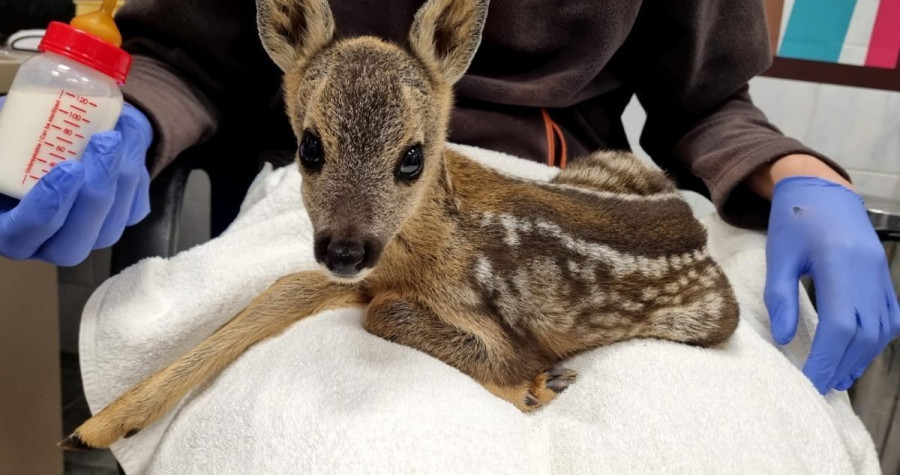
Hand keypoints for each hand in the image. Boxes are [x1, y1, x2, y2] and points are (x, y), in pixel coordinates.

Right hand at [0, 98, 151, 265]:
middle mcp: (46, 243)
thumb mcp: (5, 133)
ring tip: (119, 130)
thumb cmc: (19, 132)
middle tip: (105, 143)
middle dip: (95, 194)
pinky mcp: (120, 222)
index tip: (69, 168)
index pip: (20, 236)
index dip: (46, 208)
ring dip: (123, 175)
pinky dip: (137, 170)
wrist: (65, 123)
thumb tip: (3, 121)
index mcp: (7, 227)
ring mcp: (87, 236)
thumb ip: (7, 138)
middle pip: (73, 246)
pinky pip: (134, 209)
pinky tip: (129, 135)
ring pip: (111, 226)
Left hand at [764, 176, 899, 393]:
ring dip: (861, 357)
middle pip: (865, 332)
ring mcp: (880, 273)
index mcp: (840, 263)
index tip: (810, 381)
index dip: (827, 357)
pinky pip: (889, 316)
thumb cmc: (794, 220)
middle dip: (843, 364)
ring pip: (881, 328)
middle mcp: (868, 271)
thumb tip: (784, 339)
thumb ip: (780, 297)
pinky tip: (858, 355)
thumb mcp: (779, 256)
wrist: (821, 188)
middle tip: (822, 387)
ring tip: (837, 378)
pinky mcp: (883, 275)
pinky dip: (876, 340)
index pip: (840, 324)